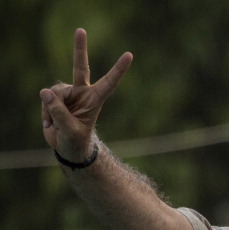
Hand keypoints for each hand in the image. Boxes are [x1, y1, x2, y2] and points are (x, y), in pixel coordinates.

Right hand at [40, 28, 132, 161]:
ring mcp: (69, 93)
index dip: (118, 69)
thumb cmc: (75, 140)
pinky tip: (51, 123)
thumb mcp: (70, 131)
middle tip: (80, 30)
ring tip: (57, 124)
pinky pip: (46, 99)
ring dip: (52, 110)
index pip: (109, 82)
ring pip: (55, 92)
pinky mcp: (56, 97)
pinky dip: (46, 112)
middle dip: (79, 49)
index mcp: (96, 100)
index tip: (129, 55)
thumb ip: (59, 113)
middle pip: (80, 67)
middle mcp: (83, 92)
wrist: (68, 146)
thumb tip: (45, 92)